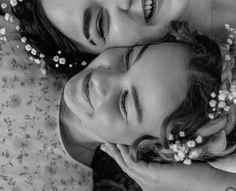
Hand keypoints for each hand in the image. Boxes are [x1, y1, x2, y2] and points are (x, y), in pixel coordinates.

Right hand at [100, 143, 216, 190]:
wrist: (206, 184)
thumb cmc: (193, 173)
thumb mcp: (171, 164)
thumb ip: (160, 157)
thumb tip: (152, 142)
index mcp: (150, 180)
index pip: (131, 166)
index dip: (120, 156)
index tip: (114, 144)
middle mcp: (146, 183)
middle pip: (125, 166)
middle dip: (114, 154)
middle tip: (104, 143)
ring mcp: (149, 181)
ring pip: (126, 165)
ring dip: (116, 152)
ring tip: (108, 141)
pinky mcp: (153, 176)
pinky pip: (134, 164)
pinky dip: (125, 154)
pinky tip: (120, 144)